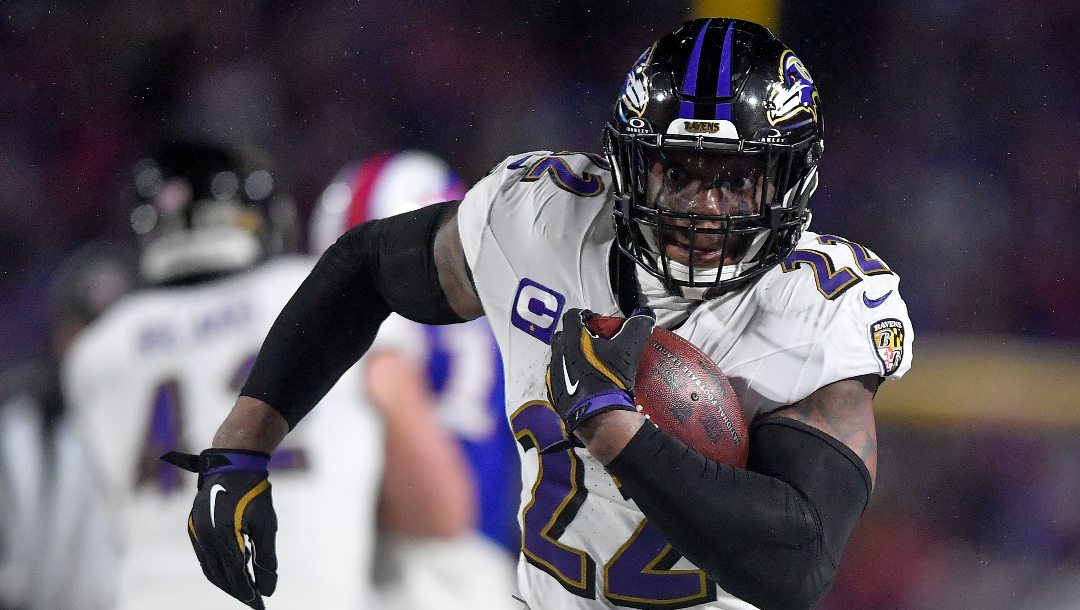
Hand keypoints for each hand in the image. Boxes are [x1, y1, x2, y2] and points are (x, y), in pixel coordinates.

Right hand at [161, 449, 277, 608]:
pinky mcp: (194, 528)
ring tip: (244, 592)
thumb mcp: (266, 524)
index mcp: (226, 534)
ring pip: (210, 569)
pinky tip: (229, 576)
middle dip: (237, 591)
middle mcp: (207, 536)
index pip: (237, 573)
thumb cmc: (255, 493)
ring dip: (226, 583)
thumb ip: (267, 557)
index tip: (261, 604)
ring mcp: (198, 532)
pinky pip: (205, 557)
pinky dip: (217, 570)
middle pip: (220, 575)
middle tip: (254, 602)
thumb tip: (269, 589)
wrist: (233, 464)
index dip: (248, 591)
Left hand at [545, 308, 654, 443]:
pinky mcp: (554, 392)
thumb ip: (637, 327)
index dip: (586, 314)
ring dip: (573, 355)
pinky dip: (571, 374)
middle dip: (578, 335)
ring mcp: (554, 374)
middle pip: (564, 335)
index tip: (599, 322)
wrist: (599, 417)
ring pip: (561, 356)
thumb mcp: (629, 350)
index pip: (572, 315)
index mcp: (571, 339)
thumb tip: (645, 315)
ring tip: (591, 363)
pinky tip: (586, 382)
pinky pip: (560, 377)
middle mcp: (558, 353)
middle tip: (596, 342)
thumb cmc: (610, 379)